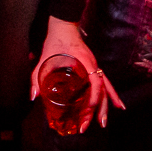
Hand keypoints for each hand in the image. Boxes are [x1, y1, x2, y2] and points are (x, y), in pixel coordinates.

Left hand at [32, 17, 124, 132]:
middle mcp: (93, 65)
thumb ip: (37, 76)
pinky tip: (117, 106)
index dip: (93, 99)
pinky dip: (111, 94)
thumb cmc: (56, 40)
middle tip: (91, 125)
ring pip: (106, 88)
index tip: (87, 112)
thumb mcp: (44, 57)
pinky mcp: (94, 67)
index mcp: (84, 62)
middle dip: (98, 109)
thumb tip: (34, 96)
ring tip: (104, 123)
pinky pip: (106, 83)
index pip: (94, 82)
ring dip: (106, 105)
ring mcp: (95, 66)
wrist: (64, 26)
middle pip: (102, 90)